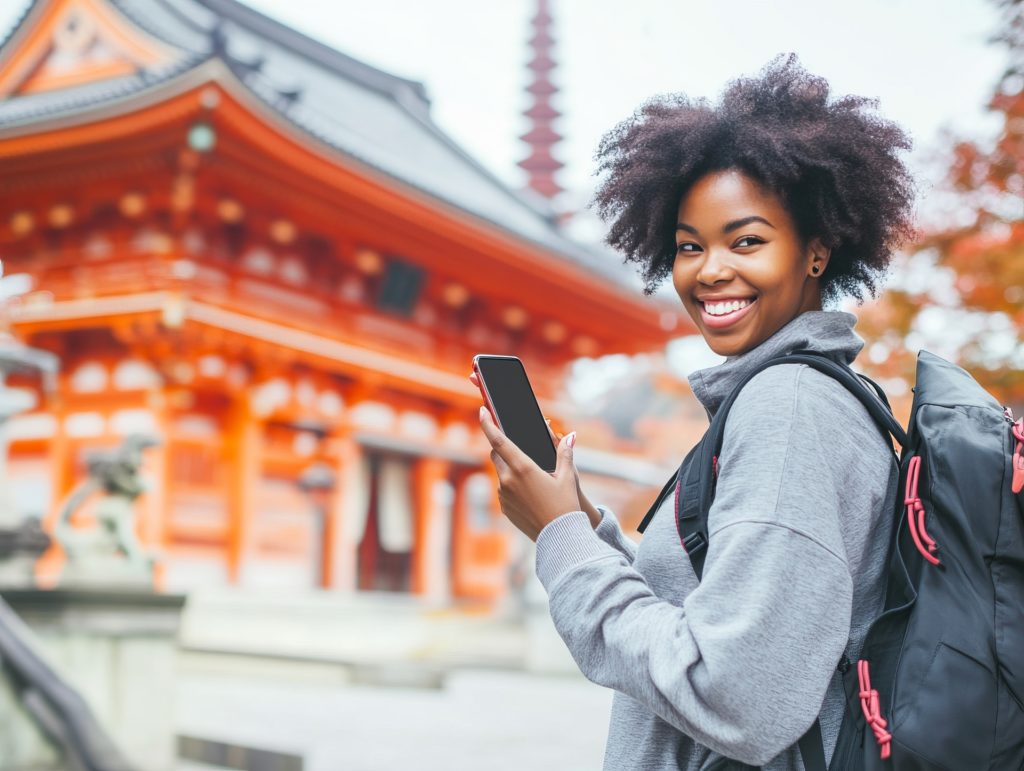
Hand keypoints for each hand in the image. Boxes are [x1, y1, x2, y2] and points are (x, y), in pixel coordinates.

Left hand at [469, 371, 600, 529]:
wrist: (560, 537)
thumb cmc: (566, 505)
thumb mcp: (568, 477)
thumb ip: (565, 453)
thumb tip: (570, 437)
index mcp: (523, 468)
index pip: (498, 441)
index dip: (488, 424)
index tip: (482, 411)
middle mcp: (508, 480)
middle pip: (496, 455)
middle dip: (502, 447)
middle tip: (515, 446)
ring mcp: (503, 495)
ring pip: (501, 473)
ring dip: (509, 469)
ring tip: (531, 477)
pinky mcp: (504, 507)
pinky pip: (503, 490)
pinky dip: (512, 486)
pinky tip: (529, 493)